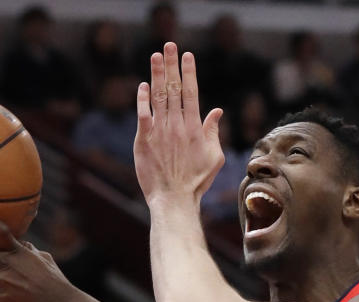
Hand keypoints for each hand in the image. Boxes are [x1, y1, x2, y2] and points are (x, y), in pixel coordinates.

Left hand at [133, 42, 223, 207]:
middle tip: (169, 45)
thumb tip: (216, 112)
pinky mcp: (144, 141)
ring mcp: (159, 132)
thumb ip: (213, 132)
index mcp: (194, 128)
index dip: (189, 72)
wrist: (174, 199)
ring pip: (158, 97)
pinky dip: (142, 99)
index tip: (187, 55)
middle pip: (174, 88)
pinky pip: (142, 115)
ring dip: (157, 74)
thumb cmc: (196, 181)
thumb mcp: (214, 157)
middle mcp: (177, 125)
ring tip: (155, 56)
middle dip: (171, 65)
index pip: (191, 92)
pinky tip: (143, 86)